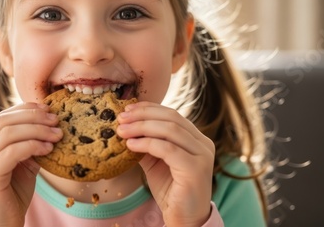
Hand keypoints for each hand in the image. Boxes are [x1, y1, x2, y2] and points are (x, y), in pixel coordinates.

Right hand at [0, 103, 62, 226]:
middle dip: (34, 118)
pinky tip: (48, 149)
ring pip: (8, 133)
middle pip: (5, 121)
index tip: (49, 110)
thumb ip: (28, 145)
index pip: (3, 118)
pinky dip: (32, 146)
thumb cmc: (13, 197)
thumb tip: (50, 125)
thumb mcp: (23, 165)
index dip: (26, 110)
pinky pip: (11, 151)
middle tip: (57, 121)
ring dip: (37, 131)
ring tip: (57, 135)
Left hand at [117, 101, 214, 226]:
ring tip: (122, 131)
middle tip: (120, 119)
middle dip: (142, 115)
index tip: (127, 109)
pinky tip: (131, 145)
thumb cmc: (170, 190)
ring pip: (169, 130)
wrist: (184, 219)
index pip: (172, 114)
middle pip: (171, 118)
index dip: (148, 108)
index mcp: (196, 138)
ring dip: (141, 127)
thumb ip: (146, 143)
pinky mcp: (195, 169)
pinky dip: (146, 144)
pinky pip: (167, 149)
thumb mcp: (155, 161)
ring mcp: (202, 155)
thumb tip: (125, 126)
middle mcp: (203, 143)